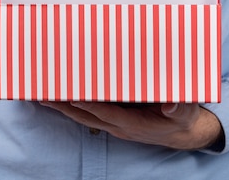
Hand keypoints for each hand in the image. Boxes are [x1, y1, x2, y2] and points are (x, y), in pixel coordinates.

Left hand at [40, 101, 223, 149]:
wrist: (181, 133)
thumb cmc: (181, 119)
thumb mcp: (185, 113)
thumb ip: (179, 108)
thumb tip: (172, 104)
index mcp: (134, 124)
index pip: (108, 114)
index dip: (91, 106)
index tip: (74, 97)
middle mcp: (119, 126)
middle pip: (87, 117)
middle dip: (65, 107)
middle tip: (45, 94)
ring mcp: (115, 125)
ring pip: (84, 117)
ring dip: (63, 108)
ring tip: (43, 95)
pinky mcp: (114, 121)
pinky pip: (88, 115)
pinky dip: (73, 107)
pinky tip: (61, 99)